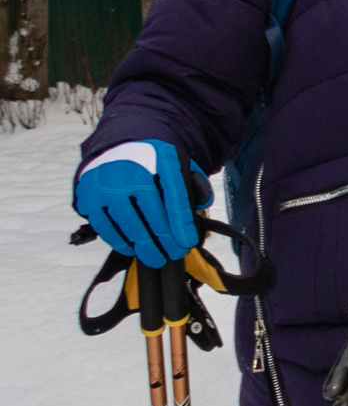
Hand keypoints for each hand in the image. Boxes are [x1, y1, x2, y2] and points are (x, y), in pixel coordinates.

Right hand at [75, 139, 209, 266]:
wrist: (117, 147)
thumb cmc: (154, 164)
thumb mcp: (178, 166)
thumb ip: (193, 185)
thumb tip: (202, 205)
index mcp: (159, 159)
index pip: (174, 195)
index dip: (181, 222)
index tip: (188, 243)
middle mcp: (130, 169)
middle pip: (150, 213)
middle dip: (165, 239)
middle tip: (174, 255)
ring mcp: (106, 183)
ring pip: (127, 222)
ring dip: (143, 245)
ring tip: (156, 257)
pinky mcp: (87, 196)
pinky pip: (105, 225)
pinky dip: (120, 240)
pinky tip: (132, 248)